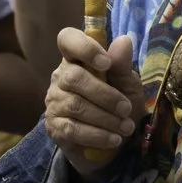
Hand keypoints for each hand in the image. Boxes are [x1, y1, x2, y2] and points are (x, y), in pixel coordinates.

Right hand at [46, 28, 146, 173]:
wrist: (111, 143)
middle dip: (106, 95)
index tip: (106, 63)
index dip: (84, 47)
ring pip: (75, 105)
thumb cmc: (119, 106)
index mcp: (77, 59)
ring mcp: (54, 102)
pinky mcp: (54, 126)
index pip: (68, 39)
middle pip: (74, 77)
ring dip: (106, 118)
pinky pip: (72, 129)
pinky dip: (97, 135)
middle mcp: (60, 77)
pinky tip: (113, 139)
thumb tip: (124, 40)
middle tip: (127, 109)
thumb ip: (123, 65)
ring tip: (126, 127)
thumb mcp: (128, 85)